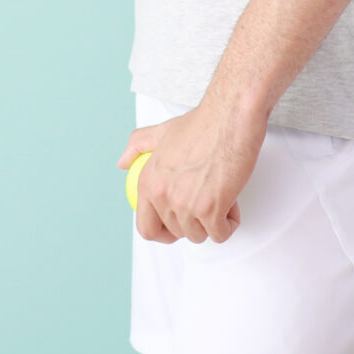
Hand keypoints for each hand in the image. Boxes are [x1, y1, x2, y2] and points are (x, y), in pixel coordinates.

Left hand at [115, 94, 265, 244]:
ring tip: (220, 194)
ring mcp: (186, 204)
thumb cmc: (203, 123)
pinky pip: (220, 234)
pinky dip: (229, 222)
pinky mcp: (210, 209)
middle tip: (206, 199)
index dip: (163, 233)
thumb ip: (138, 146)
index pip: (146, 227)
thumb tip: (122, 162)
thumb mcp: (163, 132)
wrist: (230, 118)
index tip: (176, 227)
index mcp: (149, 182)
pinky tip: (231, 200)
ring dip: (213, 221)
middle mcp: (163, 196)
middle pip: (177, 232)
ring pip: (199, 235)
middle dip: (194, 221)